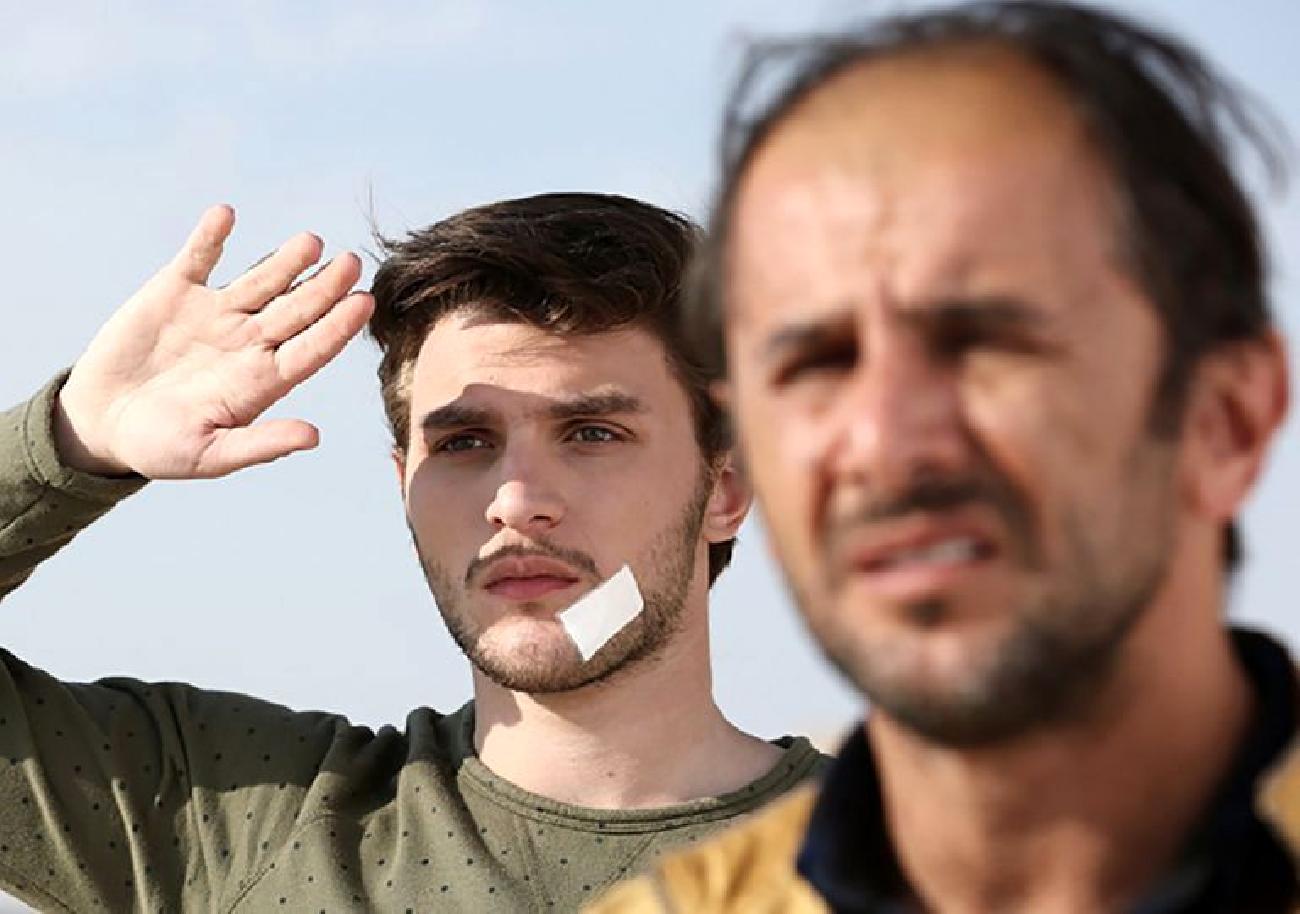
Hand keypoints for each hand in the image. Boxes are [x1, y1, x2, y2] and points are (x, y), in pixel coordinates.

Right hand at [54, 205, 375, 478]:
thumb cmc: (161, 448)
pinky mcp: (177, 291)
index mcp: (264, 380)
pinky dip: (211, 237)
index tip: (364, 304)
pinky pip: (199, 257)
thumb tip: (314, 437)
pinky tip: (225, 215)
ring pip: (262, 279)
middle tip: (352, 262)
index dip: (338, 328)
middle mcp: (250, 341)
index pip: (312, 349)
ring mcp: (217, 313)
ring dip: (286, 260)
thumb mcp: (210, 455)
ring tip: (312, 242)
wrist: (104, 422)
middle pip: (297, 309)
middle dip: (325, 287)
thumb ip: (260, 444)